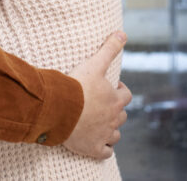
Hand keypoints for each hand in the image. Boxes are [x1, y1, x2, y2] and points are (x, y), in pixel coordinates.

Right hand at [63, 31, 130, 158]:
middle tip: (104, 105)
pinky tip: (98, 144)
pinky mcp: (93, 148)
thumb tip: (123, 33)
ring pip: (116, 135)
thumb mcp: (94, 64)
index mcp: (115, 100)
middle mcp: (113, 119)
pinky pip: (105, 152)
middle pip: (122, 116)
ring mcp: (104, 135)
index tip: (114, 88)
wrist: (59, 110)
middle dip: (116, 111)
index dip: (122, 92)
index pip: (127, 96)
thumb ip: (109, 49)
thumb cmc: (77, 87)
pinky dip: (104, 148)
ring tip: (102, 124)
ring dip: (112, 130)